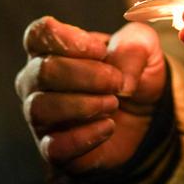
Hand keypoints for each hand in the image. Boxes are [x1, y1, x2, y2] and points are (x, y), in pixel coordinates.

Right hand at [15, 17, 165, 172]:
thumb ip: (134, 47)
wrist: (146, 116)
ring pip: (40, 108)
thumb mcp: (145, 48)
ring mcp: (41, 116)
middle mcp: (37, 81)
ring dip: (84, 105)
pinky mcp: (53, 149)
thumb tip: (121, 79)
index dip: (69, 40)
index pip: (38, 35)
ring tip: (113, 104)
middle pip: (43, 71)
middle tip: (116, 82)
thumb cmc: (133, 72)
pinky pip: (53, 146)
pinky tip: (109, 127)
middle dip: (87, 75)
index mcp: (53, 48)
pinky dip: (84, 137)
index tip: (100, 50)